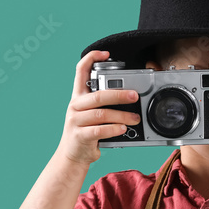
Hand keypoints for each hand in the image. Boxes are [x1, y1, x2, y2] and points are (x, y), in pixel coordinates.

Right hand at [58, 50, 141, 164]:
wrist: (73, 155)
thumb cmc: (87, 132)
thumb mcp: (91, 113)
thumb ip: (104, 103)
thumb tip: (130, 96)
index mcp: (79, 97)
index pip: (80, 71)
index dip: (91, 58)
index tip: (105, 54)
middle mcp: (75, 106)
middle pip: (98, 95)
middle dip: (119, 94)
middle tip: (134, 96)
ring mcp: (76, 121)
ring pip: (101, 114)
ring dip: (122, 115)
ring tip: (135, 118)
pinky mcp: (80, 136)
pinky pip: (99, 130)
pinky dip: (113, 129)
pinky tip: (123, 129)